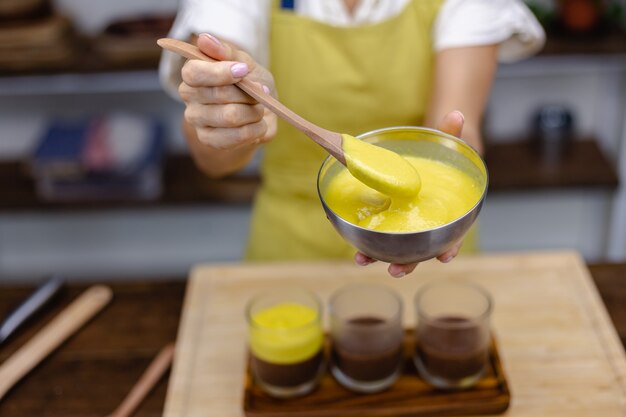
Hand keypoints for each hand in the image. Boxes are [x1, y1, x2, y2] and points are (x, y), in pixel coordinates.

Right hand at [179, 33, 276, 149]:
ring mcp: (197, 120)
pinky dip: (254, 130)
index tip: (244, 70)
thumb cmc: (249, 84)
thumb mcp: (244, 63)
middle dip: (247, 93)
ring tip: (258, 110)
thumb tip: (204, 39)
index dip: (220, 72)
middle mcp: (189, 96)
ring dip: (253, 113)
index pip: (195, 72)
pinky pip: (235, 137)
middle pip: (218, 95)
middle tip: (260, 92)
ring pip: (229, 117)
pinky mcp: (209, 140)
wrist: (258, 114)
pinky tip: (258, 125)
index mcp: (193, 73)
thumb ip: (226, 52)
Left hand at [354, 110, 465, 277]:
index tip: (445, 257)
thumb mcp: (449, 142)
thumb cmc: (444, 152)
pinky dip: (365, 238)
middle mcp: (426, 222)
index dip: (450, 248)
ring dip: (378, 256)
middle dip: (407, 263)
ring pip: (395, 246)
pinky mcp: (388, 216)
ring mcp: (406, 222)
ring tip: (361, 260)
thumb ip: (452, 132)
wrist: (429, 153)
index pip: (454, 235)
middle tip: (394, 271)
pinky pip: (377, 231)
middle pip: (420, 249)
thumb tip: (456, 115)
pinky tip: (351, 242)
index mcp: (448, 211)